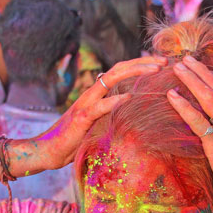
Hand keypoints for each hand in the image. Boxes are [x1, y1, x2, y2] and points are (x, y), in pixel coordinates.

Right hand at [20, 56, 165, 170]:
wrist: (48, 151)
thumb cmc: (74, 141)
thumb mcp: (98, 126)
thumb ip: (112, 116)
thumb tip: (133, 116)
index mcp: (97, 94)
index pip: (120, 72)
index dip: (140, 66)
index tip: (160, 65)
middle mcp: (92, 93)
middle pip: (119, 68)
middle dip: (143, 62)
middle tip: (164, 61)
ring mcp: (86, 103)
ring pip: (111, 78)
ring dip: (135, 72)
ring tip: (154, 71)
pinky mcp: (82, 117)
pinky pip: (100, 106)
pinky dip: (115, 100)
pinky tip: (130, 98)